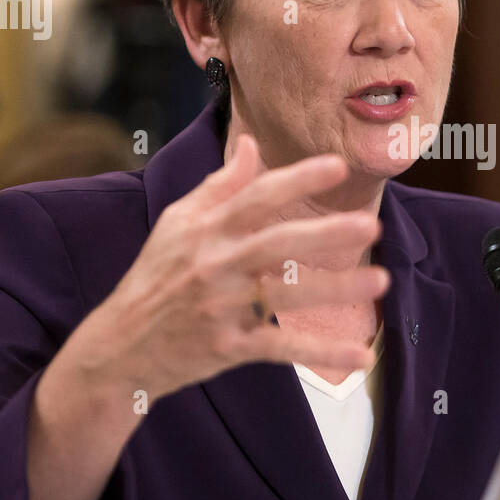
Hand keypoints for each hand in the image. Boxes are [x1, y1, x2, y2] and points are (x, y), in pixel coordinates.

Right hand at [73, 133, 388, 405]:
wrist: (119, 347)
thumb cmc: (155, 278)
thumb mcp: (177, 224)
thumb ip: (220, 185)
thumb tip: (251, 144)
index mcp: (205, 229)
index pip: (256, 197)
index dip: (297, 179)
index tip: (338, 165)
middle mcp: (214, 264)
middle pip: (276, 243)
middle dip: (324, 233)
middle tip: (371, 224)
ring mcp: (222, 307)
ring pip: (285, 294)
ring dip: (334, 289)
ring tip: (380, 279)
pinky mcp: (228, 347)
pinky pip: (281, 346)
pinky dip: (320, 352)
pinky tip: (359, 355)